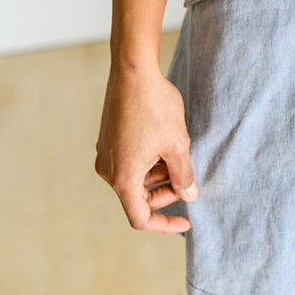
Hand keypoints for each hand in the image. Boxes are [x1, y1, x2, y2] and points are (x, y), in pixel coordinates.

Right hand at [95, 66, 197, 232]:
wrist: (134, 71)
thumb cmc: (155, 107)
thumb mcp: (178, 144)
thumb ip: (183, 175)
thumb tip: (189, 195)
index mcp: (123, 179)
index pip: (141, 218)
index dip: (165, 224)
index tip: (186, 222)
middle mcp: (108, 170)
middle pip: (138, 198)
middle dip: (165, 191)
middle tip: (186, 172)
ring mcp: (105, 154)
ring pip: (136, 178)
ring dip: (158, 173)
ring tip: (176, 147)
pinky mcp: (108, 139)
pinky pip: (129, 161)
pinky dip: (149, 160)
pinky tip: (164, 139)